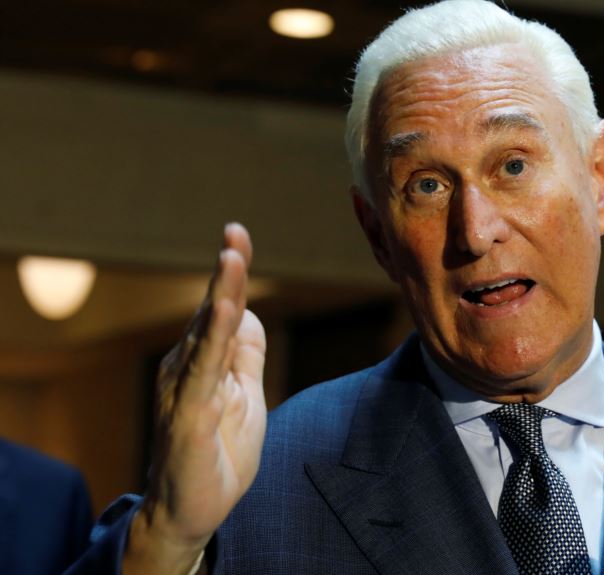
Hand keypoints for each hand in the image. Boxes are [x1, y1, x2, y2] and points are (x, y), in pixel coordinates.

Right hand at [124, 223, 266, 574]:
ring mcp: (184, 389)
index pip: (220, 309)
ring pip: (205, 333)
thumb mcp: (246, 394)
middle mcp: (186, 367)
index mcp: (202, 361)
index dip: (231, 273)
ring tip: (231, 257)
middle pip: (211, 311)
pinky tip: (226, 311)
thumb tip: (249, 310)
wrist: (195, 510)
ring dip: (219, 293)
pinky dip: (214, 338)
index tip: (237, 233)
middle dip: (225, 272)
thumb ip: (246, 354)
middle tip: (235, 232)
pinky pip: (203, 370)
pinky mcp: (188, 414)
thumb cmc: (219, 452)